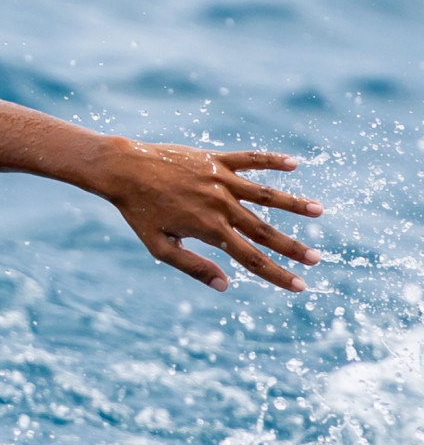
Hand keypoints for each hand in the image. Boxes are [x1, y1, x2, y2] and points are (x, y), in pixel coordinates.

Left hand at [97, 139, 322, 291]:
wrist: (125, 170)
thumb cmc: (139, 212)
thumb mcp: (160, 246)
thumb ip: (193, 265)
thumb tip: (225, 285)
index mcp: (208, 229)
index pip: (250, 258)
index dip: (277, 274)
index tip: (299, 285)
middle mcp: (220, 204)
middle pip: (264, 230)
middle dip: (292, 247)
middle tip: (317, 260)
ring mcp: (221, 179)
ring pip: (266, 193)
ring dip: (294, 204)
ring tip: (319, 212)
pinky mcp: (217, 159)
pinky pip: (251, 159)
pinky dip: (273, 161)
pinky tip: (294, 165)